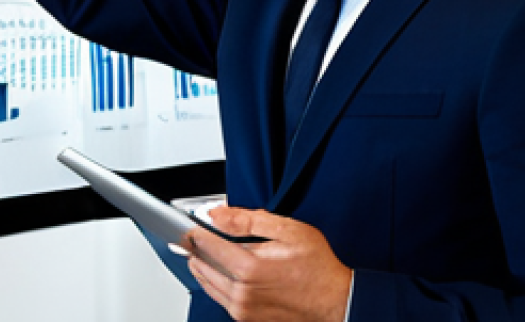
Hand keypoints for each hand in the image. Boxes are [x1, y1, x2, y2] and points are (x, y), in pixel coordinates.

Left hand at [184, 208, 351, 321]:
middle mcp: (242, 293)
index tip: (189, 222)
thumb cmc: (316, 267)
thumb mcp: (287, 230)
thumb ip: (247, 220)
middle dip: (196, 247)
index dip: (195, 230)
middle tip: (196, 233)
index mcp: (250, 268)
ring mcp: (243, 309)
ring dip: (203, 264)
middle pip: (201, 265)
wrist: (335, 302)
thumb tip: (218, 214)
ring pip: (206, 282)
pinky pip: (218, 296)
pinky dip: (215, 280)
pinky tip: (223, 267)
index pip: (206, 245)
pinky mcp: (246, 318)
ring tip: (207, 248)